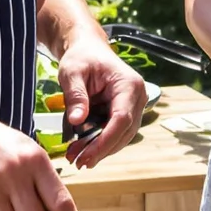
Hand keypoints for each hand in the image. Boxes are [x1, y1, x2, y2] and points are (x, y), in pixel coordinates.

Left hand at [58, 40, 144, 167]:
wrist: (88, 50)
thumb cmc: (82, 57)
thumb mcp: (72, 73)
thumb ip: (75, 96)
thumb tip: (76, 121)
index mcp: (129, 85)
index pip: (122, 119)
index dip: (105, 141)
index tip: (86, 155)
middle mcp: (138, 98)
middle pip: (124, 132)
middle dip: (100, 149)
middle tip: (77, 161)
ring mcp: (134, 107)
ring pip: (121, 137)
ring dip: (99, 149)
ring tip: (75, 156)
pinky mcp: (125, 113)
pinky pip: (115, 133)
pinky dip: (99, 143)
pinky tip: (81, 148)